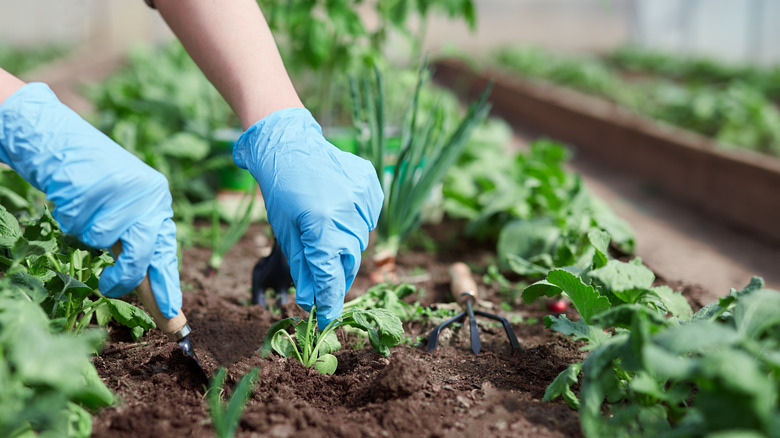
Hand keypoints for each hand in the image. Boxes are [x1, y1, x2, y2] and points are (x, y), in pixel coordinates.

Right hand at [0, 83, 181, 317]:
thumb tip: (146, 287)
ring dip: (88, 233)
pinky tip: (74, 197)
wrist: (63, 144)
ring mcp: (125, 189)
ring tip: (86, 210)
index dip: (166, 285)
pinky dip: (71, 218)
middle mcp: (150, 195)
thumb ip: (138, 242)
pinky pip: (80, 223)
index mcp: (159, 202)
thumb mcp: (125, 211)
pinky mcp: (97, 184)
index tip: (172, 314)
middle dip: (124, 276)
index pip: (166, 251)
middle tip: (108, 288)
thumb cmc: (95, 185)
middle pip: (142, 252)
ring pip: (104, 238)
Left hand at [234, 108, 382, 327]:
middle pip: (349, 261)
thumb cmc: (281, 190)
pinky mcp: (371, 185)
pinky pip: (368, 218)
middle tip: (325, 281)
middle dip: (336, 275)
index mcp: (321, 224)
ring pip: (360, 240)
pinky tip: (338, 210)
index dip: (329, 301)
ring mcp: (363, 196)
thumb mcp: (286, 232)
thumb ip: (303, 267)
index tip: (325, 318)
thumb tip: (312, 300)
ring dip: (345, 246)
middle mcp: (347, 211)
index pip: (331, 275)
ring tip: (326, 230)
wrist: (289, 144)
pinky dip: (355, 222)